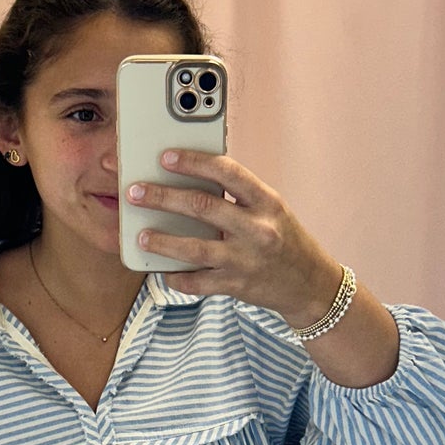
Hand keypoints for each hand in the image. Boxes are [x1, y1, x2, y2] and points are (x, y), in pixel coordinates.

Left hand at [128, 148, 341, 326]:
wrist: (310, 284)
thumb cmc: (284, 238)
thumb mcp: (270, 209)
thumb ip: (237, 195)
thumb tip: (190, 178)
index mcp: (266, 201)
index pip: (227, 172)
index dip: (193, 162)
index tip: (165, 156)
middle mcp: (257, 229)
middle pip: (202, 207)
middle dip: (162, 197)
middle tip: (134, 192)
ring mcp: (246, 260)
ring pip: (194, 249)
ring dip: (162, 242)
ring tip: (141, 236)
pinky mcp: (236, 287)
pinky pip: (198, 283)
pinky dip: (177, 277)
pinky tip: (163, 271)